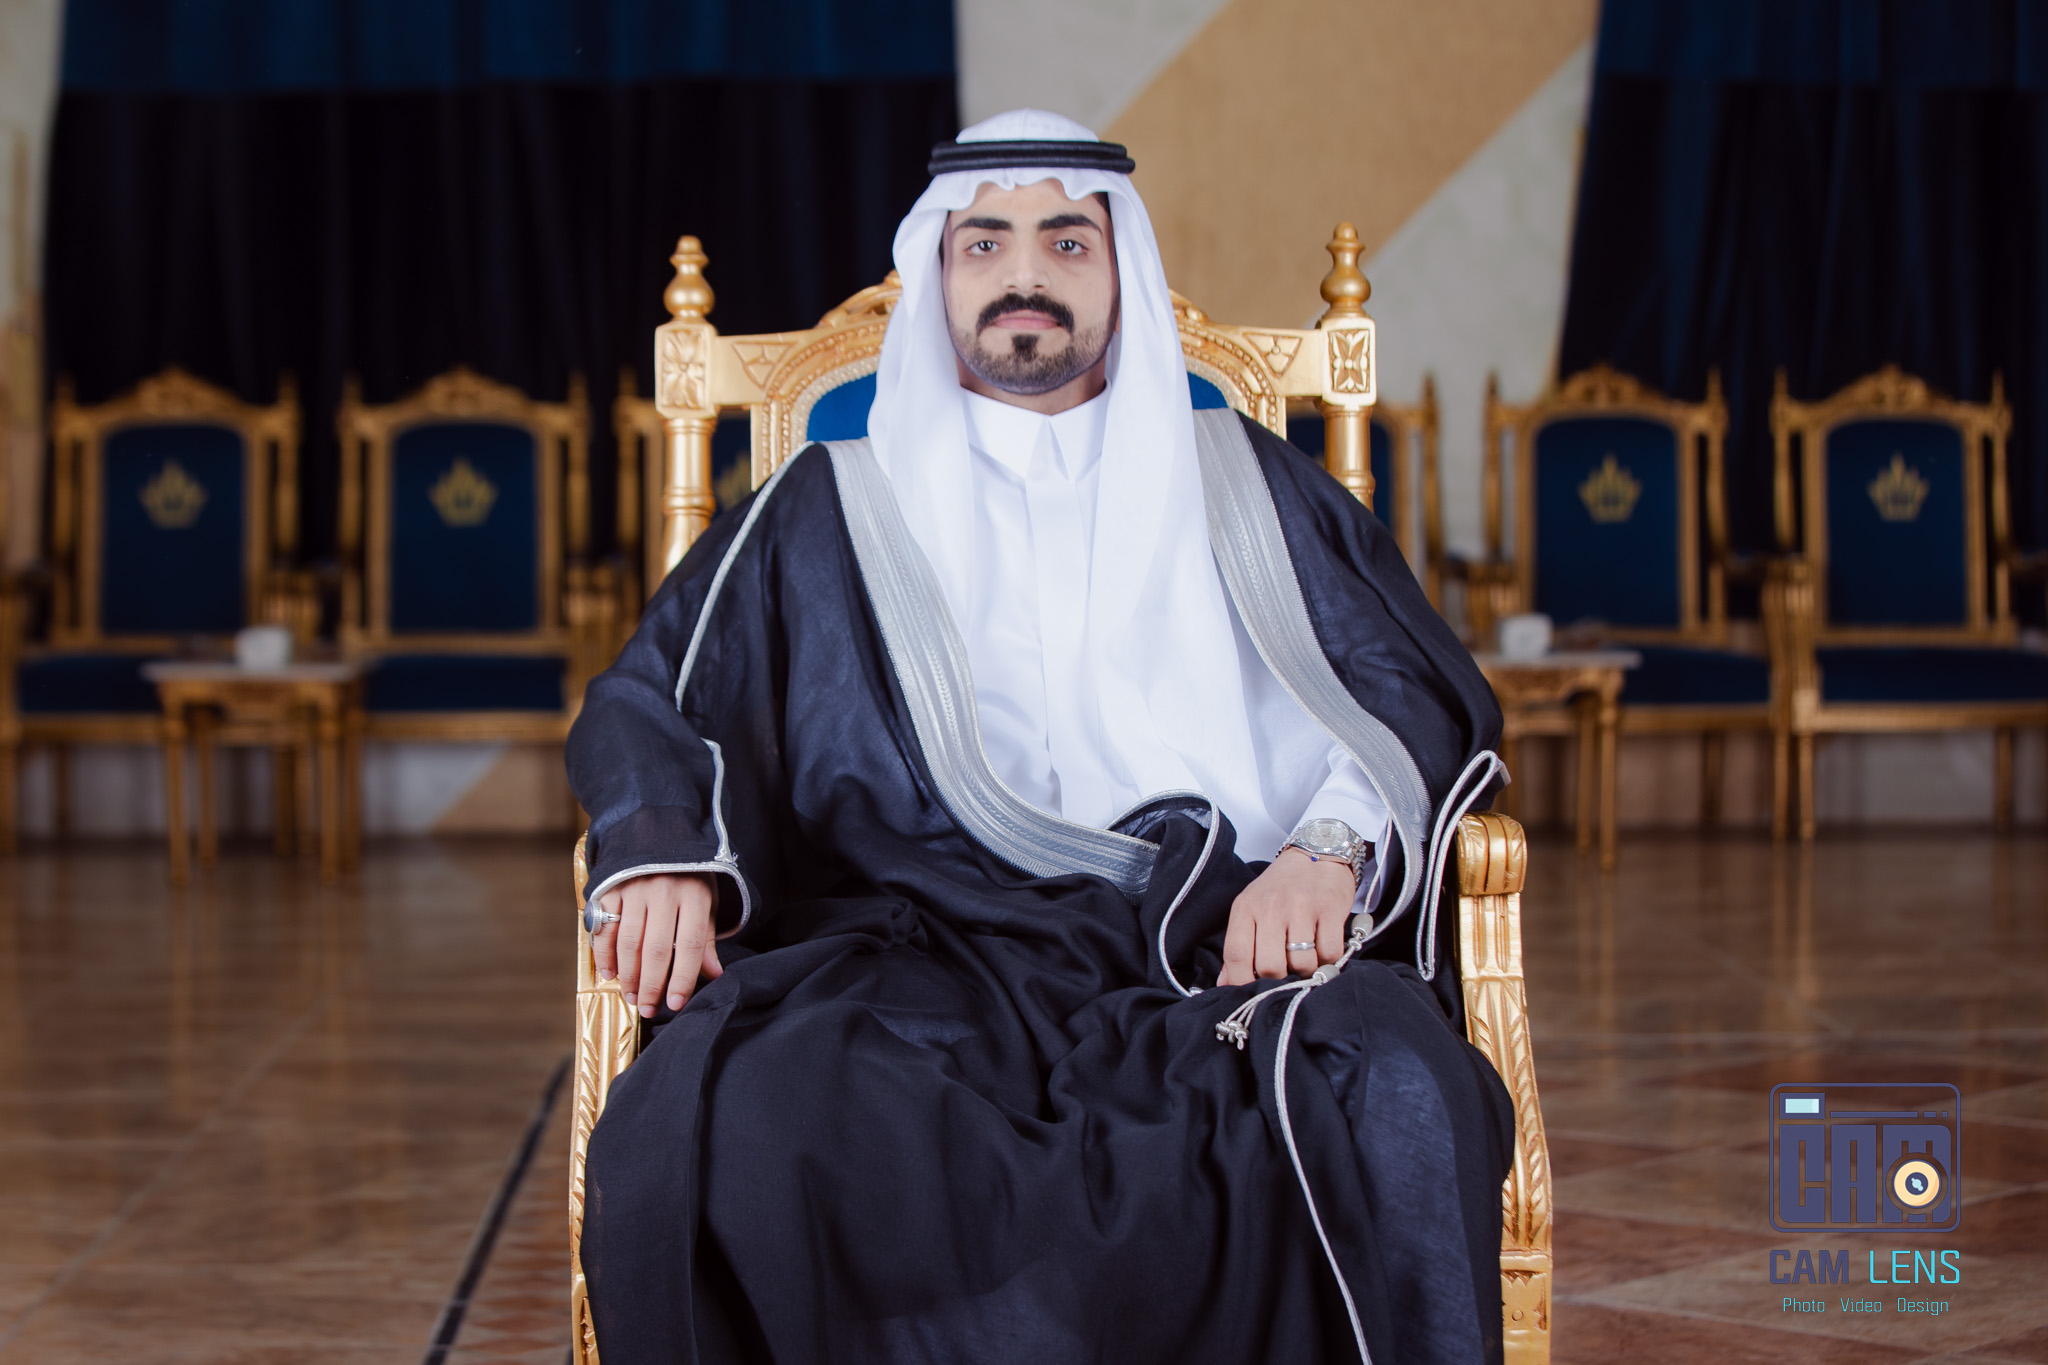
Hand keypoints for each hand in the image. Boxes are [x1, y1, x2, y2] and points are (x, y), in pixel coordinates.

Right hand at [592, 872, 721, 1017]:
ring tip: (632, 996)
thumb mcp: (706, 899)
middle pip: (657, 949)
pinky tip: (610, 973)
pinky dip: (605, 954)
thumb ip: (706, 937)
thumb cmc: (687, 874)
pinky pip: (605, 927)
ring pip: (629, 942)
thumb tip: (714, 975)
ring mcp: (635, 888)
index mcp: (695, 894)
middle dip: (652, 985)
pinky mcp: (611, 887)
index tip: (676, 1003)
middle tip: (649, 1009)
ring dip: (629, 975)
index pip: (691, 945)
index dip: (683, 978)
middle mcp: (665, 891)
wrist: (657, 831)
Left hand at [1217, 847, 1357, 986]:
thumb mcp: (1251, 908)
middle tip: (1285, 972)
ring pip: (1301, 963)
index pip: (1236, 955)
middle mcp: (1271, 907)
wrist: (1316, 853)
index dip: (1240, 982)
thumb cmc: (1281, 887)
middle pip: (1270, 966)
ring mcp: (1302, 908)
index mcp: (1247, 908)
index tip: (1249, 995)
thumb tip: (1226, 983)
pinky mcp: (1331, 909)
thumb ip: (1239, 945)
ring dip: (1306, 971)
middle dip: (1278, 979)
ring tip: (1306, 959)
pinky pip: (1329, 952)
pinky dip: (1329, 959)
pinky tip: (1324, 949)